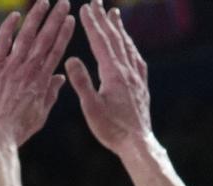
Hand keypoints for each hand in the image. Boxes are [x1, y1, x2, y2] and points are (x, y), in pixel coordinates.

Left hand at [0, 0, 75, 147]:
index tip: (71, 20)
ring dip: (36, 17)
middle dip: (56, 19)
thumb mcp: (39, 116)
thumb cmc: (16, 131)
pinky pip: (2, 42)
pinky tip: (16, 14)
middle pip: (45, 39)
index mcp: (42, 82)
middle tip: (64, 2)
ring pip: (26, 36)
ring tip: (44, 2)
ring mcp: (11, 67)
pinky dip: (9, 27)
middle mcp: (29, 71)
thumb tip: (60, 78)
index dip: (64, 34)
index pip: (56, 52)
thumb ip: (50, 95)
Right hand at [67, 2, 152, 152]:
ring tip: (115, 14)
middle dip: (104, 19)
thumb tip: (70, 59)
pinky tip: (129, 45)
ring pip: (127, 46)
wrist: (138, 143)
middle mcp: (128, 71)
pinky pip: (136, 58)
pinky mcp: (142, 85)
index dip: (92, 24)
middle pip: (115, 38)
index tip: (85, 7)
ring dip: (119, 28)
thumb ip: (81, 82)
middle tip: (97, 2)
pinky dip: (130, 46)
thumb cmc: (112, 129)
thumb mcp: (91, 108)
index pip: (100, 42)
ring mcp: (137, 77)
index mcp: (113, 74)